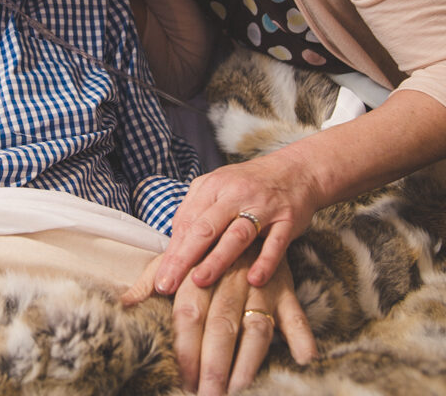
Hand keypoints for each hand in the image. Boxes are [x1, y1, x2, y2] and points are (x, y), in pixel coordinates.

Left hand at [124, 249, 316, 394]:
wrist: (248, 198)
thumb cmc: (205, 238)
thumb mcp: (176, 252)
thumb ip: (151, 279)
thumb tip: (123, 303)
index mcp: (199, 268)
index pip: (189, 311)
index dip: (185, 345)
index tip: (181, 375)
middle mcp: (229, 274)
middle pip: (221, 322)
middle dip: (213, 361)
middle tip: (207, 393)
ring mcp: (259, 279)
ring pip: (256, 321)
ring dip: (249, 357)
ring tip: (238, 387)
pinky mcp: (285, 282)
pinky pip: (294, 309)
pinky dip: (301, 332)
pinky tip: (303, 356)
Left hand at [154, 150, 320, 292]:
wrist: (296, 170)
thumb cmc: (249, 184)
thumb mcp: (218, 186)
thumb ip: (196, 210)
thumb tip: (174, 241)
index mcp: (212, 186)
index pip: (186, 221)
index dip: (172, 250)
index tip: (159, 278)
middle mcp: (235, 195)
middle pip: (205, 228)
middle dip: (183, 257)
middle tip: (167, 284)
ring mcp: (262, 207)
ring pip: (236, 235)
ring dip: (217, 259)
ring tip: (199, 281)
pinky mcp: (287, 220)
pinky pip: (275, 243)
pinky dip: (265, 262)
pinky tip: (254, 280)